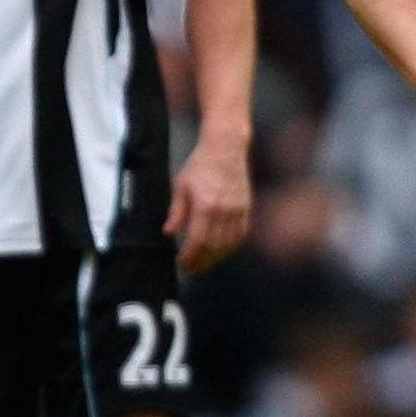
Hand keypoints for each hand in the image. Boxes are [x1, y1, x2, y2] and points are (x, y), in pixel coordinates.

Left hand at [166, 138, 251, 275]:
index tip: (181, 262)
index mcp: (206, 206)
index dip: (189, 257)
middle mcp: (224, 211)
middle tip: (191, 269)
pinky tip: (221, 251)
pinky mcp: (246, 208)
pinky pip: (240, 235)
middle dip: (201, 262)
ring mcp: (238, 211)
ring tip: (204, 263)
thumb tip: (168, 233)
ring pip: (228, 245)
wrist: (226, 147)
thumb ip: (176, 212)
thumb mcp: (181, 186)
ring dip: (215, 258)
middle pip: (213, 248)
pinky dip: (230, 247)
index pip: (198, 241)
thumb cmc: (201, 164)